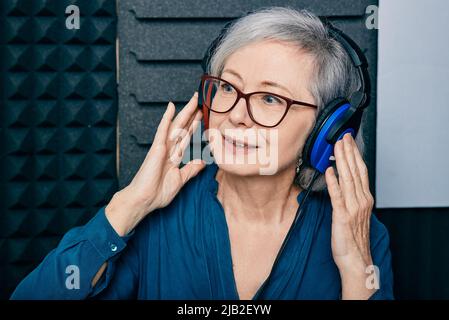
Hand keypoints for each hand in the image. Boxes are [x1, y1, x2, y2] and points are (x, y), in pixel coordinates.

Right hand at [105, 93, 204, 235]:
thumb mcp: (181, 180)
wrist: (144, 200)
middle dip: (192, 114)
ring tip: (194, 99)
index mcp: (173, 157)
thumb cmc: (158, 192)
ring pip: (177, 126)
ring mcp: (162, 147)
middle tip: (200, 100)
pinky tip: (171, 106)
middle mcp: (168, 149)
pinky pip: (163, 130)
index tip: (202, 116)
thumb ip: (191, 169)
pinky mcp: (156, 148)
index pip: (186, 137)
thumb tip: (203, 161)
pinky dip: (167, 118)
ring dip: (185, 112)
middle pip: (183, 128)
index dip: (194, 126)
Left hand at [325, 133, 376, 298]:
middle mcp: (361, 201)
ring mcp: (352, 208)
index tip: (349, 141)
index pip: (360, 171)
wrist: (356, 260)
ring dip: (342, 160)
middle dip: (348, 152)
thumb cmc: (352, 240)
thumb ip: (348, 198)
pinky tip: (330, 170)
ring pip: (348, 179)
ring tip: (337, 146)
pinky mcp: (342, 216)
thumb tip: (340, 184)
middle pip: (355, 171)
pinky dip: (334, 182)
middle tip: (343, 136)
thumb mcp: (353, 214)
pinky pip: (337, 196)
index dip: (354, 155)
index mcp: (364, 199)